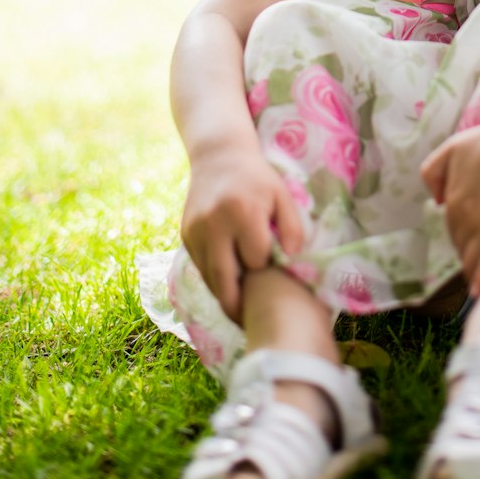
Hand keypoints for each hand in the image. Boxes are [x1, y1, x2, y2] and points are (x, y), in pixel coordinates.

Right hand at [180, 143, 304, 324]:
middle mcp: (214, 223)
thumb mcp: (282, 195)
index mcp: (242, 211)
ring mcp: (196, 230)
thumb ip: (293, 227)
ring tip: (241, 310)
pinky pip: (200, 267)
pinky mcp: (186, 234)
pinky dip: (214, 279)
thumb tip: (293, 260)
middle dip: (238, 306)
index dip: (266, 268)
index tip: (275, 271)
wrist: (219, 155)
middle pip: (225, 280)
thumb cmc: (257, 178)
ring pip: (209, 278)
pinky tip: (228, 285)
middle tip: (251, 322)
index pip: (256, 259)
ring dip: (225, 296)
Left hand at [420, 105, 479, 296]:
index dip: (463, 246)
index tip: (473, 254)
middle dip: (469, 261)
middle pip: (464, 249)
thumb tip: (436, 201)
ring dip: (476, 273)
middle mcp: (466, 213)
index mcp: (453, 199)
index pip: (453, 234)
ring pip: (476, 257)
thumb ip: (435, 171)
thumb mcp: (454, 148)